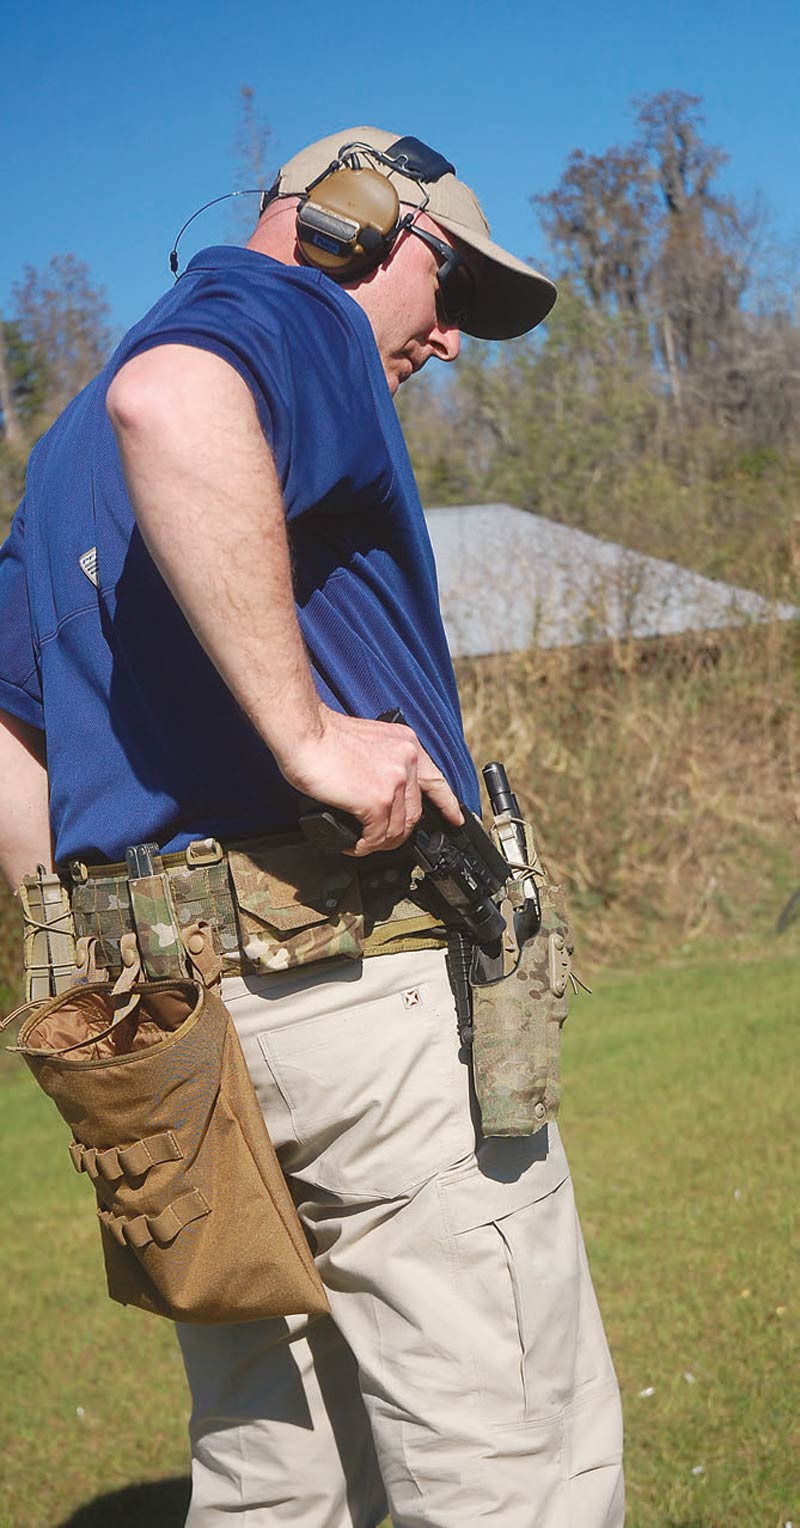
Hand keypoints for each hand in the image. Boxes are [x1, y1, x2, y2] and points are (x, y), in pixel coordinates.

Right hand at [279, 707, 462, 854]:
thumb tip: (380, 791)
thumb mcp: (370, 741)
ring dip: (378, 843)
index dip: (447, 804)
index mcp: (407, 744)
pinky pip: (376, 836)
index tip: (455, 819)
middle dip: (398, 834)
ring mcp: (395, 782)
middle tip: (380, 840)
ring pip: (397, 829)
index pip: (436, 780)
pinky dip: (364, 846)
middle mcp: (407, 761)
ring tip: (362, 842)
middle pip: (414, 813)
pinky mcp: (377, 801)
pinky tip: (353, 844)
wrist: (304, 732)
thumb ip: (384, 762)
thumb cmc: (323, 736)